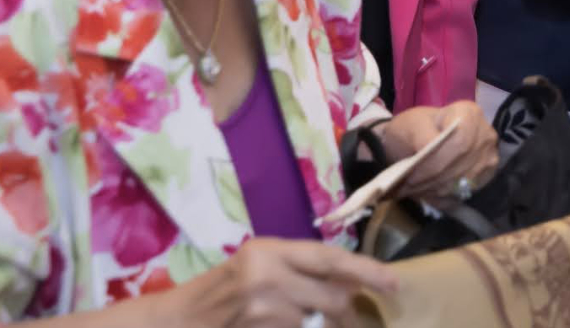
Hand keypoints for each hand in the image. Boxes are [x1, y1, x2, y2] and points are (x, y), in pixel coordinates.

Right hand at [178, 237, 396, 327]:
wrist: (175, 321)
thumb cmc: (221, 290)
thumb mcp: (258, 265)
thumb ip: (300, 269)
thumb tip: (352, 283)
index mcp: (270, 250)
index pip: (330, 258)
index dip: (367, 271)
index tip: (394, 284)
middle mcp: (266, 274)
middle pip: (333, 297)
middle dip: (348, 312)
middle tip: (351, 319)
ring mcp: (259, 307)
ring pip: (317, 324)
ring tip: (318, 325)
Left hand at [376, 101, 498, 198]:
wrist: (419, 140)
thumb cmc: (416, 128)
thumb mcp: (412, 125)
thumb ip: (422, 135)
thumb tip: (428, 149)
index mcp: (470, 114)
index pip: (460, 142)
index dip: (438, 162)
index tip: (412, 175)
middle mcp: (486, 135)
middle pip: (462, 164)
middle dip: (434, 179)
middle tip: (408, 188)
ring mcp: (489, 156)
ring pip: (464, 181)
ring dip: (436, 190)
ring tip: (414, 191)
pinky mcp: (485, 176)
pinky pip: (465, 192)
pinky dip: (443, 197)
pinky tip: (426, 193)